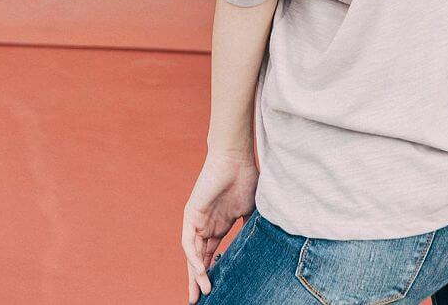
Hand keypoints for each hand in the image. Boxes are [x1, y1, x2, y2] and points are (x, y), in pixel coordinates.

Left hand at [182, 150, 259, 302]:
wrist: (235, 157)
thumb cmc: (245, 177)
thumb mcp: (251, 209)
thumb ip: (250, 228)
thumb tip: (258, 246)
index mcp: (220, 225)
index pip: (212, 254)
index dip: (213, 272)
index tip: (218, 290)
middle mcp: (207, 225)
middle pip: (200, 258)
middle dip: (199, 280)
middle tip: (201, 300)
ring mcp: (198, 220)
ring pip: (192, 254)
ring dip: (195, 274)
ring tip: (201, 293)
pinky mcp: (191, 214)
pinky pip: (188, 241)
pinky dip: (193, 257)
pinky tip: (199, 271)